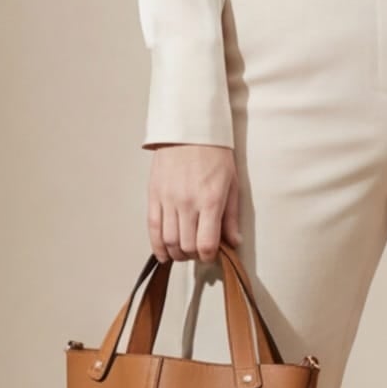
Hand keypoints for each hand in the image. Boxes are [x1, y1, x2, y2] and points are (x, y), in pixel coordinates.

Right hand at [147, 143, 242, 263]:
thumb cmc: (215, 155)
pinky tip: (164, 254)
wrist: (189, 131)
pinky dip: (157, 246)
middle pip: (186, 246)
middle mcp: (187, 203)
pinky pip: (152, 228)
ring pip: (169, 241)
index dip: (210, 256)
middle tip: (200, 251)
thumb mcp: (232, 184)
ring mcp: (168, 200)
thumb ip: (231, 216)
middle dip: (194, 256)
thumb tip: (234, 242)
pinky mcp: (153, 196)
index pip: (207, 244)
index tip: (213, 254)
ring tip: (184, 251)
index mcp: (210, 200)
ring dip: (177, 253)